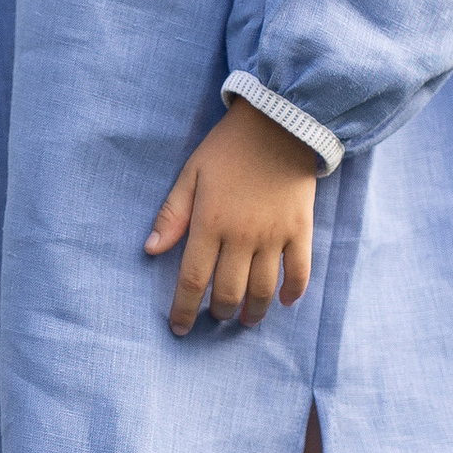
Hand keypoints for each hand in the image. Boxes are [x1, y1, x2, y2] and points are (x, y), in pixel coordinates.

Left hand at [147, 98, 318, 332]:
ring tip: (246, 320)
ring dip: (253, 312)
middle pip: (229, 292)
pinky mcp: (301, 230)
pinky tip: (283, 302)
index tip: (179, 328)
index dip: (184, 309)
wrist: (281, 123)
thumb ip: (172, 214)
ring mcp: (275, 235)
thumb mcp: (191, 174)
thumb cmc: (229, 148)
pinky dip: (293, 292)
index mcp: (210, 223)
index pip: (193, 280)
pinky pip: (300, 272)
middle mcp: (242, 236)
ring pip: (263, 289)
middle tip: (215, 317)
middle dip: (219, 313)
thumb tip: (152, 251)